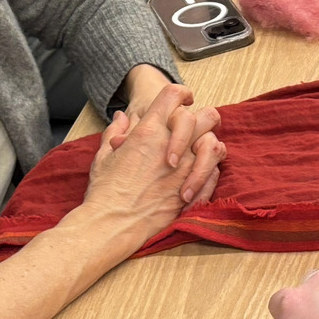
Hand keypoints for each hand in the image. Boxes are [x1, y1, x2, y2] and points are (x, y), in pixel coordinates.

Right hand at [78, 87, 224, 241]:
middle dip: (204, 119)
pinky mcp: (192, 190)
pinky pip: (215, 172)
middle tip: (197, 130)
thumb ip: (115, 133)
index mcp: (148, 131)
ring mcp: (185, 168)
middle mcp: (171, 145)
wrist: (110, 225)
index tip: (185, 100)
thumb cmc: (103, 191)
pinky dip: (210, 171)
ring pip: (215, 144)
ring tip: (200, 153)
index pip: (174, 95)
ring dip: (210, 146)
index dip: (182, 94)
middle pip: (206, 116)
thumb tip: (121, 118)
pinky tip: (198, 176)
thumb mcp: (103, 156)